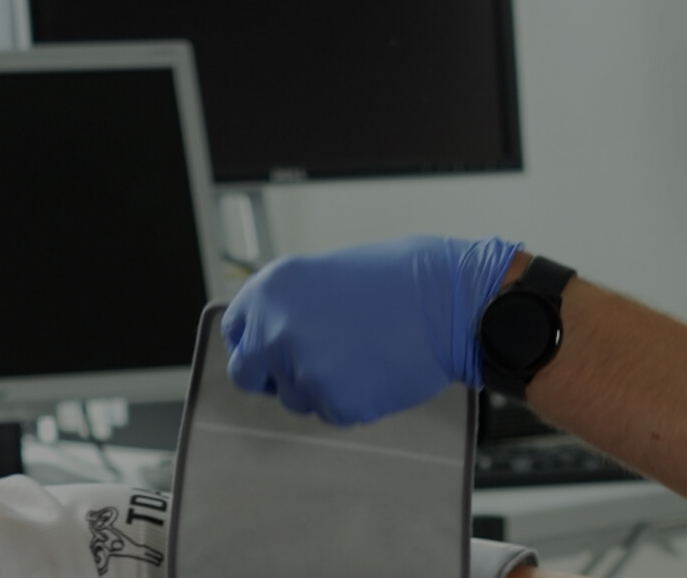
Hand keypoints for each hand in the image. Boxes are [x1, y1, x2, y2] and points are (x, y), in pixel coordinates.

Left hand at [223, 235, 522, 423]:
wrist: (452, 300)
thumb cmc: (401, 280)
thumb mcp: (326, 275)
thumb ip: (287, 306)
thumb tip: (266, 337)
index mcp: (268, 291)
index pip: (235, 333)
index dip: (255, 344)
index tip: (270, 350)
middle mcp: (274, 331)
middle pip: (247, 374)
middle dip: (273, 375)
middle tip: (311, 364)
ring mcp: (302, 370)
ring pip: (295, 398)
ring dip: (320, 385)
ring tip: (363, 353)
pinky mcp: (335, 403)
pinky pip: (332, 412)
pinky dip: (354, 399)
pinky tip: (378, 370)